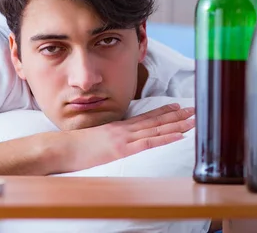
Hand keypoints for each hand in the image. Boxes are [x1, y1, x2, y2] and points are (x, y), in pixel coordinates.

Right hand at [61, 103, 194, 171]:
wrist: (61, 148)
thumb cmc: (73, 148)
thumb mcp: (93, 141)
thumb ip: (106, 141)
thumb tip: (112, 145)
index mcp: (117, 128)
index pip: (144, 118)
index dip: (163, 112)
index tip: (177, 107)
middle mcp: (123, 129)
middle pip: (155, 121)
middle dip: (177, 116)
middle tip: (195, 110)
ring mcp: (123, 138)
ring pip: (156, 129)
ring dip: (177, 124)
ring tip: (193, 120)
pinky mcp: (122, 149)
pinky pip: (148, 143)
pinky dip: (165, 138)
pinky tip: (179, 135)